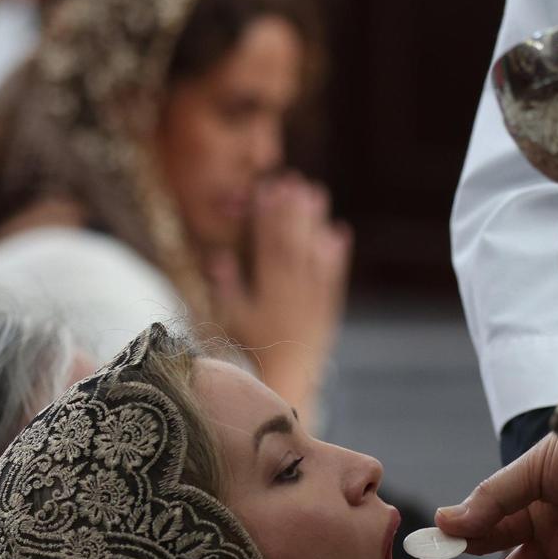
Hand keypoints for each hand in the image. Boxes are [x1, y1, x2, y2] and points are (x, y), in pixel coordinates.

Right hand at [205, 173, 350, 426]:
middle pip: (294, 245)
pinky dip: (338, 256)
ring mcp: (313, 300)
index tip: (266, 190)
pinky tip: (339, 232)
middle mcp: (293, 294)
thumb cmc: (250, 346)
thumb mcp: (230, 317)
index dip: (267, 217)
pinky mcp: (328, 308)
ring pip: (315, 256)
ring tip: (316, 193)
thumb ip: (226, 287)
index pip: (267, 248)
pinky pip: (334, 279)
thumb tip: (218, 255)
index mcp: (267, 293)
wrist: (285, 377)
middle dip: (293, 211)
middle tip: (295, 181)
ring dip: (315, 223)